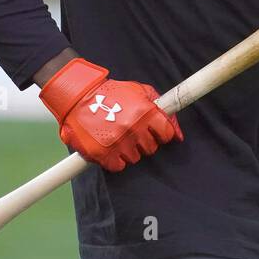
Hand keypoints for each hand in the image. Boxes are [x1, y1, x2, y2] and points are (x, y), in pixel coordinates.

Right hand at [39, 58, 182, 172]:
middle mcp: (134, 128)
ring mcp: (118, 142)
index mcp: (145, 112)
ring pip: (135, 158)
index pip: (166, 134)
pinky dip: (115, 159)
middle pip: (151, 148)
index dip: (160, 133)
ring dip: (128, 149)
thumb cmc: (113, 93)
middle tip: (130, 129)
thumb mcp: (142, 92)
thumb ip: (164, 111)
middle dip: (143, 140)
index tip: (153, 130)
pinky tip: (110, 145)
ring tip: (117, 134)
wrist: (79, 97)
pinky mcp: (103, 153)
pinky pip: (119, 166)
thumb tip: (179, 136)